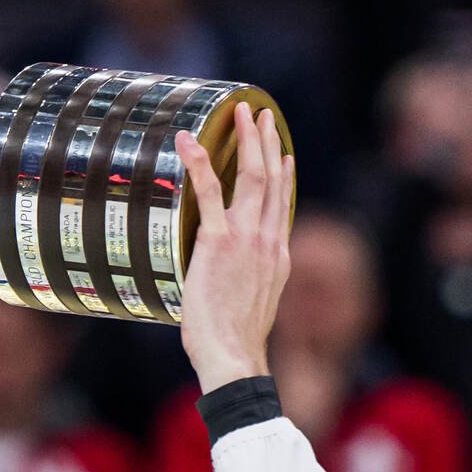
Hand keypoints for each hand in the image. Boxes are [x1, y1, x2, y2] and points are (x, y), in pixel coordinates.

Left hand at [174, 103, 293, 393]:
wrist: (235, 358)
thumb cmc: (234, 342)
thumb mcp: (251, 305)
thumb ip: (246, 282)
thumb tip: (226, 278)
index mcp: (277, 255)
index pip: (283, 204)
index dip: (283, 174)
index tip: (282, 153)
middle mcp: (269, 240)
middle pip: (273, 180)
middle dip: (267, 143)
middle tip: (261, 116)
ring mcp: (246, 238)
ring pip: (252, 176)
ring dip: (247, 140)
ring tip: (242, 113)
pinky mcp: (219, 242)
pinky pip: (208, 193)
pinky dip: (198, 162)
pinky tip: (188, 141)